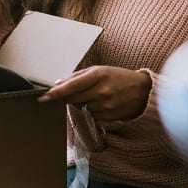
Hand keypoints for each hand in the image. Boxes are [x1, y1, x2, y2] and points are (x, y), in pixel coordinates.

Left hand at [37, 66, 151, 121]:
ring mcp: (105, 105)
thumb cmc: (118, 77)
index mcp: (97, 75)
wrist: (143, 90)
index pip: (71, 86)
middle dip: (66, 98)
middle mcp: (101, 91)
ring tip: (96, 96)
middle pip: (73, 99)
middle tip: (68, 95)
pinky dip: (92, 111)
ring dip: (82, 104)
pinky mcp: (108, 117)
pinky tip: (103, 104)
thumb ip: (77, 76)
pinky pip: (91, 116)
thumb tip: (57, 83)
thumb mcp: (99, 70)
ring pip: (81, 108)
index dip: (56, 93)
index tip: (43, 97)